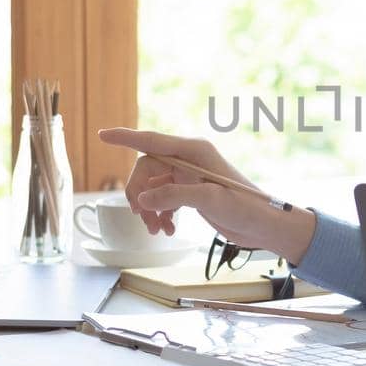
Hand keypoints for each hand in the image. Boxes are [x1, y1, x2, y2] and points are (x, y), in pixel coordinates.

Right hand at [97, 128, 316, 264]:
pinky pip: (163, 196)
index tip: (102, 135)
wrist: (264, 225)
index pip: (152, 141)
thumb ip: (174, 195)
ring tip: (156, 230)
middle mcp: (189, 159)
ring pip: (152, 185)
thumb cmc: (245, 207)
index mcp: (195, 151)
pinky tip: (166, 229)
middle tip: (143, 218)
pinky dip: (160, 213)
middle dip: (140, 193)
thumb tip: (143, 198)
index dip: (125, 138)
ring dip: (149, 207)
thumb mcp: (210, 201)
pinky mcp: (191, 190)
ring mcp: (189, 175)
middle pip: (147, 168)